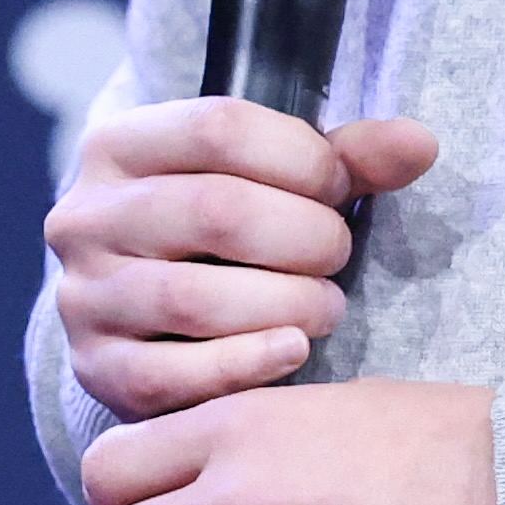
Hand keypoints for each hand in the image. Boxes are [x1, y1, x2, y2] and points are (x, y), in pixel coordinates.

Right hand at [43, 97, 441, 424]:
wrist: (147, 318)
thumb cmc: (222, 237)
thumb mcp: (271, 182)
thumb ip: (345, 158)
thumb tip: (420, 144)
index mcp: (117, 146)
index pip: (219, 128)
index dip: (304, 159)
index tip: (338, 188)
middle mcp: (84, 216)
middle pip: (214, 210)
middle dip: (304, 237)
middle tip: (337, 256)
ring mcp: (84, 296)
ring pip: (193, 298)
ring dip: (286, 304)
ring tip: (324, 308)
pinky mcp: (97, 370)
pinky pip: (173, 376)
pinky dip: (247, 365)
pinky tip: (291, 350)